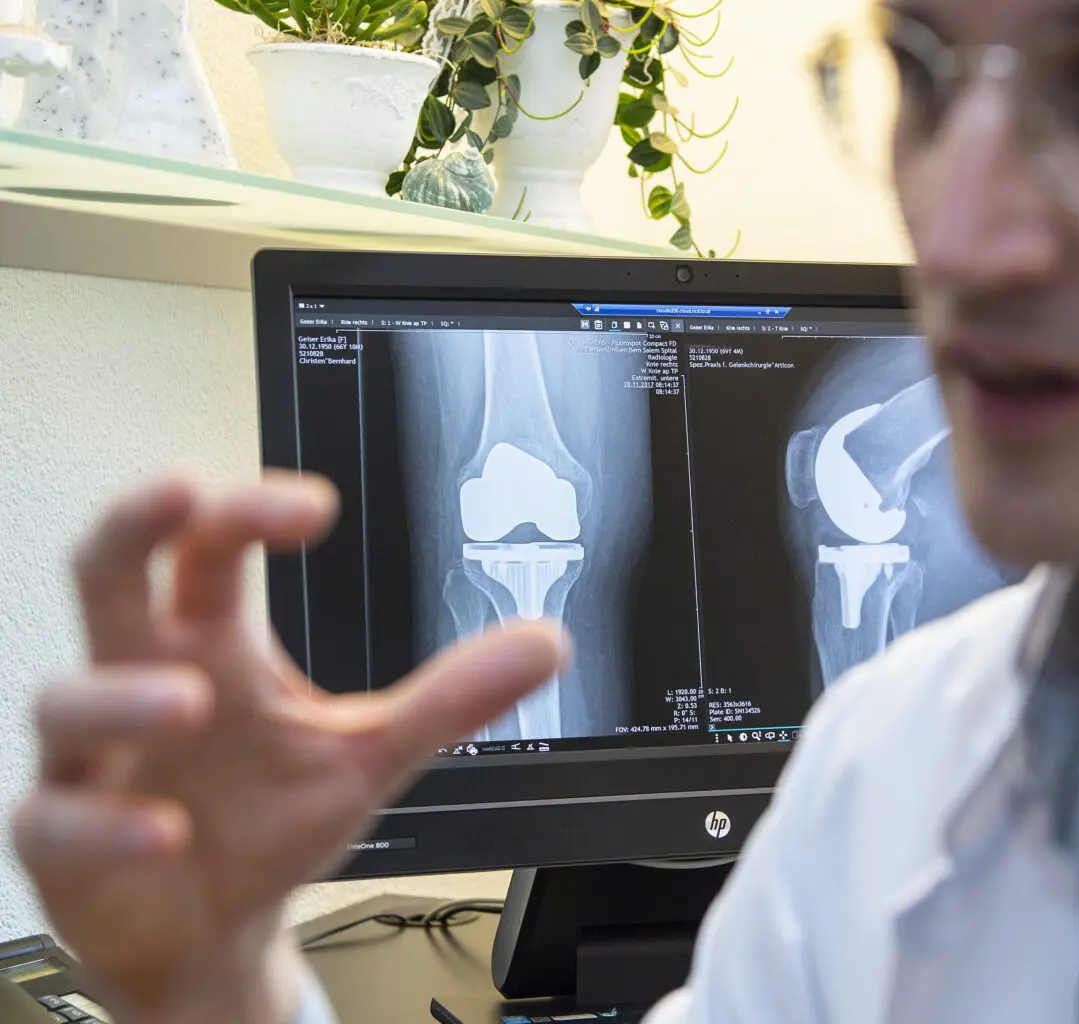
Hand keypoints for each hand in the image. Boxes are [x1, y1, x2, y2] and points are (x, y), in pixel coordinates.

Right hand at [10, 472, 565, 1023]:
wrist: (214, 928)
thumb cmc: (270, 819)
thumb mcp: (370, 752)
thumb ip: (449, 697)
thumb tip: (547, 641)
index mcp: (212, 644)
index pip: (210, 548)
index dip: (245, 510)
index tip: (312, 507)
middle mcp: (146, 679)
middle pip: (107, 574)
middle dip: (132, 524)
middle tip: (177, 493)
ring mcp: (96, 755)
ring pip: (71, 697)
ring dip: (127, 694)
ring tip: (191, 701)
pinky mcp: (64, 837)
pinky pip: (60, 817)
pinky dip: (109, 824)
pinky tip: (165, 831)